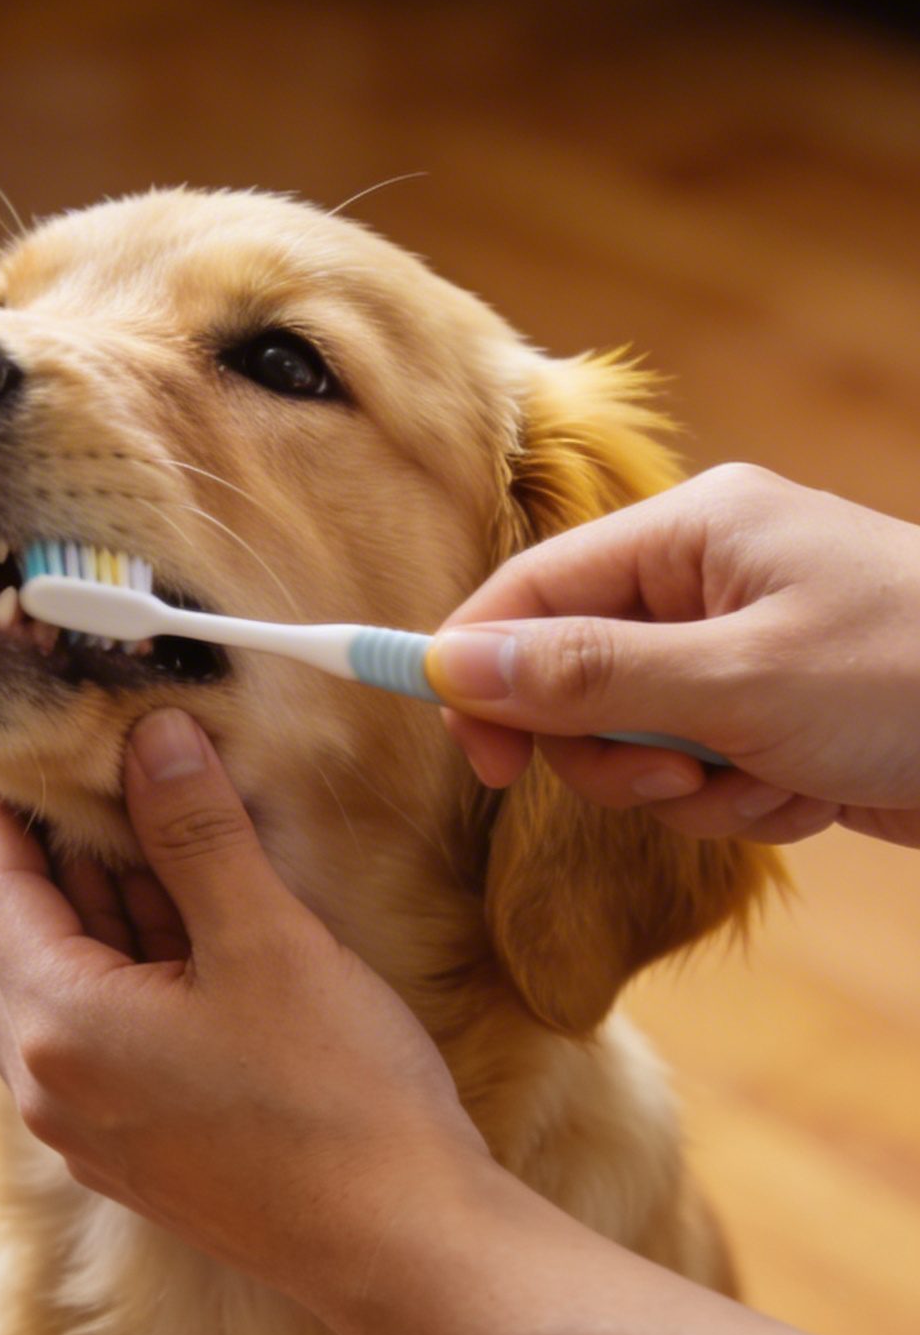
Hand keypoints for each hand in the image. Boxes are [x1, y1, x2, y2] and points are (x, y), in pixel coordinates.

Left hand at [0, 711, 483, 1315]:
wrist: (399, 1245)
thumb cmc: (340, 1096)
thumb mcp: (267, 939)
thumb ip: (196, 833)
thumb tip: (153, 736)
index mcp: (58, 1026)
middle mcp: (45, 1085)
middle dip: (17, 857)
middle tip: (57, 779)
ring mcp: (83, 1128)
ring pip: (32, 993)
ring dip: (61, 913)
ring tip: (113, 837)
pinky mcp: (128, 1150)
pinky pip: (77, 1039)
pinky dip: (96, 971)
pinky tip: (158, 929)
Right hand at [427, 464, 919, 844]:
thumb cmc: (911, 680)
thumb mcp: (738, 682)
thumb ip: (590, 676)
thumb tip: (459, 664)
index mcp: (694, 532)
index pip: (535, 590)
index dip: (487, 673)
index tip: (479, 762)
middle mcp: (712, 580)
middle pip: (578, 680)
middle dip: (620, 752)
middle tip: (677, 778)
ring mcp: (748, 651)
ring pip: (641, 745)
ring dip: (693, 790)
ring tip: (770, 781)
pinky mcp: (781, 717)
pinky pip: (708, 776)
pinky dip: (750, 803)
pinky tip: (813, 793)